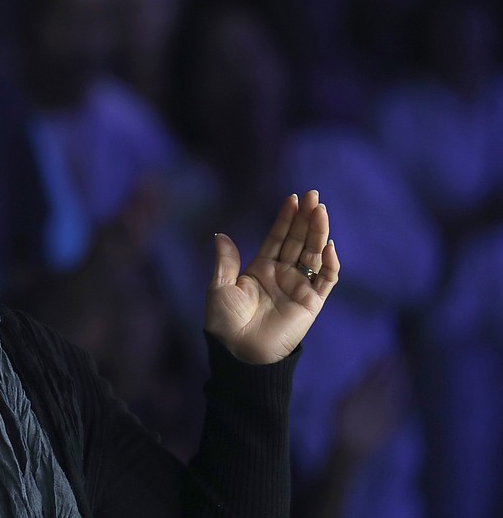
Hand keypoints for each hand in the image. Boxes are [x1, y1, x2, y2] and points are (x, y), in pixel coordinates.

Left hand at [204, 190, 338, 363]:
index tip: (293, 198)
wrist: (239, 353)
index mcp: (260, 269)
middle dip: (306, 219)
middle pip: (298, 241)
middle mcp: (282, 275)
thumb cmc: (225, 323)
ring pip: (313, 255)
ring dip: (318, 233)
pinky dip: (329, 264)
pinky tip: (328, 245)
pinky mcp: (311, 304)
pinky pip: (325, 281)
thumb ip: (226, 261)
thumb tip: (220, 234)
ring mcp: (298, 288)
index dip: (286, 219)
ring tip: (321, 211)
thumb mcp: (220, 288)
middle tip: (314, 196)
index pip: (277, 238)